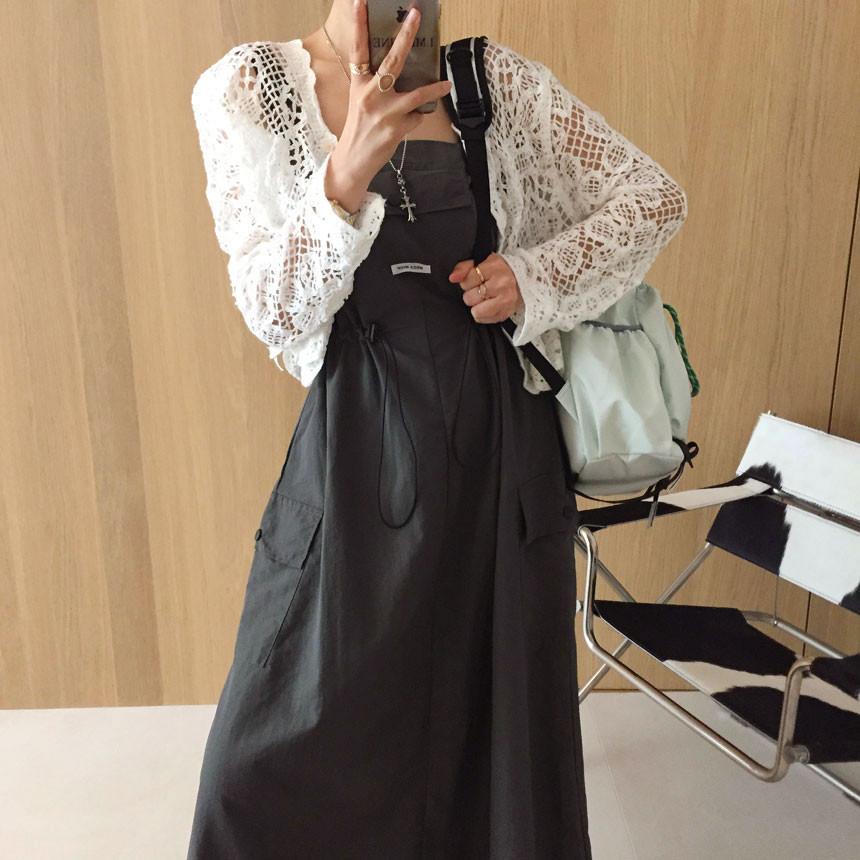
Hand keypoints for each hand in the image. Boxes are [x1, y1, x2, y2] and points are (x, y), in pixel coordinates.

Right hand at [338, 0, 453, 183]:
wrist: (354, 160)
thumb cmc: (359, 127)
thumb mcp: (360, 100)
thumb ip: (374, 82)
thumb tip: (398, 66)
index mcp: (358, 84)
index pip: (358, 49)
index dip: (359, 24)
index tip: (361, 1)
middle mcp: (370, 95)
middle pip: (392, 61)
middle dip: (406, 36)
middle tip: (416, 15)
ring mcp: (385, 112)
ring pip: (416, 94)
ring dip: (434, 89)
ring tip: (445, 85)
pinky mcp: (397, 128)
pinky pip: (416, 116)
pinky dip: (416, 117)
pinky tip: (408, 122)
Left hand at [449, 253, 524, 323]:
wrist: (522, 280)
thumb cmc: (498, 271)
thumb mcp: (482, 262)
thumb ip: (464, 268)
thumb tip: (452, 278)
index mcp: (494, 267)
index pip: (467, 280)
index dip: (467, 281)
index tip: (475, 279)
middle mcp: (501, 284)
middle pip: (469, 297)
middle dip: (472, 293)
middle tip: (481, 289)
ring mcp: (505, 300)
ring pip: (475, 310)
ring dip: (476, 305)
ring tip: (484, 297)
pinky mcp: (505, 313)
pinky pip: (481, 319)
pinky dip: (481, 314)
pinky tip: (488, 305)